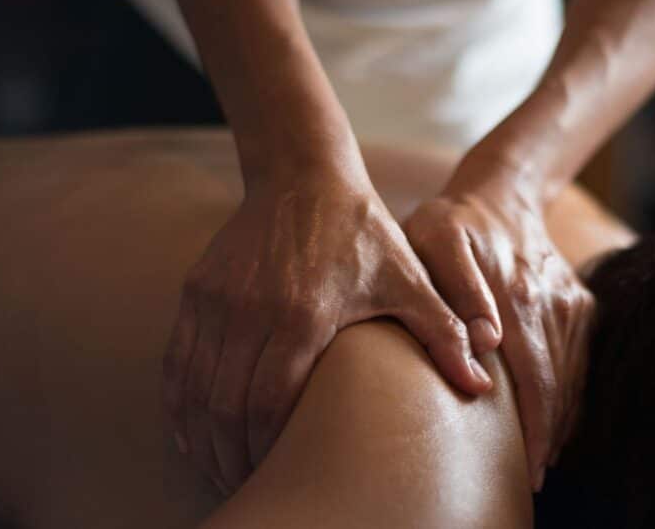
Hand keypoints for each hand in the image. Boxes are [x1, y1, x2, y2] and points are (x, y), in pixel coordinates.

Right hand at [164, 166, 491, 494]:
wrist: (304, 176)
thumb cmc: (363, 233)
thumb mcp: (410, 279)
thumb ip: (444, 332)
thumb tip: (478, 385)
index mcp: (303, 313)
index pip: (269, 401)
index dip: (269, 446)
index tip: (282, 470)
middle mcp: (250, 310)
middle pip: (226, 406)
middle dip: (235, 454)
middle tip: (252, 478)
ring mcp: (217, 300)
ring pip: (194, 391)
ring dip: (202, 437)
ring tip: (222, 466)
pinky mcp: (197, 291)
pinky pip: (176, 362)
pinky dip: (179, 404)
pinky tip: (192, 431)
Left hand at [405, 158, 594, 491]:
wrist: (500, 192)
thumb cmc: (453, 222)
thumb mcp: (436, 240)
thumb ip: (457, 290)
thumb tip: (487, 344)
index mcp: (519, 294)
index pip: (533, 376)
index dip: (534, 425)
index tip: (529, 464)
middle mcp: (553, 302)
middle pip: (557, 383)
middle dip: (549, 434)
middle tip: (533, 477)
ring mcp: (571, 302)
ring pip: (573, 374)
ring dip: (561, 418)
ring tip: (544, 458)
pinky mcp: (579, 302)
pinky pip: (580, 357)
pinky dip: (572, 391)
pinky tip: (559, 418)